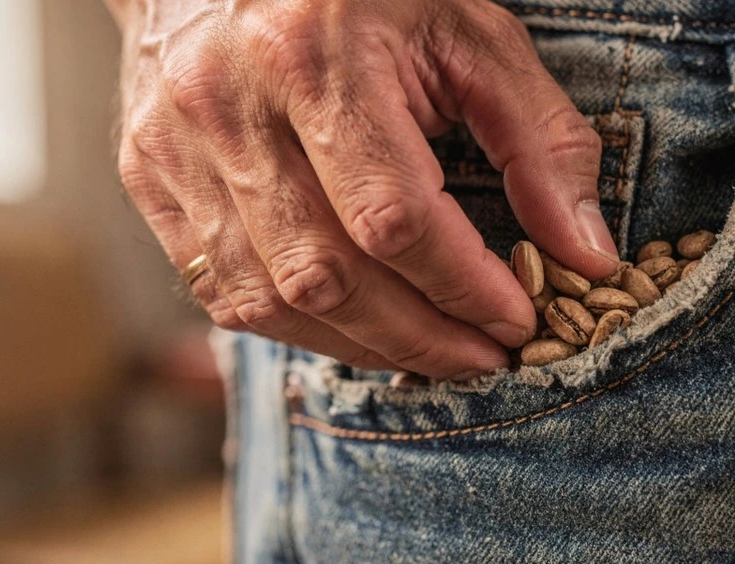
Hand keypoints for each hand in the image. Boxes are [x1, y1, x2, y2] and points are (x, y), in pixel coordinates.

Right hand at [108, 0, 619, 378]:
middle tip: (481, 357)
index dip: (463, 286)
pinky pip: (220, 293)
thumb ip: (540, 141)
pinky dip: (296, 327)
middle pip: (325, 275)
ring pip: (267, 299)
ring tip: (427, 349)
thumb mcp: (470, 34)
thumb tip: (587, 255)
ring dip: (361, 345)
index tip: (516, 318)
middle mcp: (227, 106)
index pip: (392, 217)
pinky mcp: (146, 179)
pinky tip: (353, 324)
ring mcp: (173, 148)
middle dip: (419, 336)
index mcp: (312, 54)